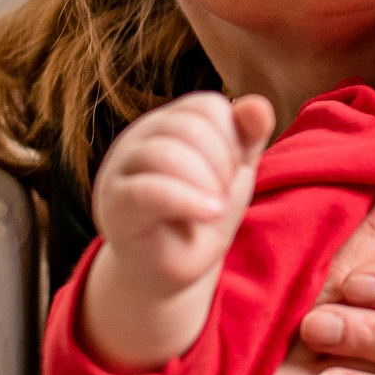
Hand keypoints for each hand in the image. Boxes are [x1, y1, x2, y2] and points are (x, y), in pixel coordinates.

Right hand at [81, 92, 273, 368]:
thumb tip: (259, 104)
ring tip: (215, 209)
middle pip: (188, 126)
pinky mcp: (114, 205)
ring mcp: (121, 169)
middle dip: (221, 164)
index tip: (232, 176)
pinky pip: (146, 191)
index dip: (232, 138)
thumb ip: (247, 137)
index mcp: (169, 123)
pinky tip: (210, 212)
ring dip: (205, 183)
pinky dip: (186, 200)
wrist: (170, 271)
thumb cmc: (200, 217)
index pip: (207, 106)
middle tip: (222, 198)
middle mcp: (139, 137)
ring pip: (164, 153)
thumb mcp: (233, 174)